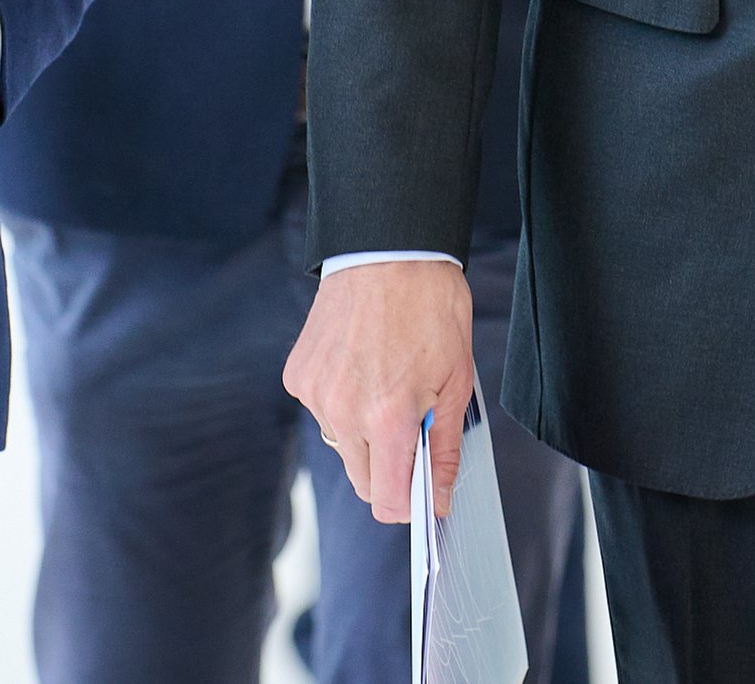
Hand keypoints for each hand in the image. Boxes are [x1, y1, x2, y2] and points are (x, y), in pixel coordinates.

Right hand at [284, 259, 475, 524]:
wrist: (388, 249)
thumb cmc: (429, 307)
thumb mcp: (456, 380)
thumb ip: (443, 448)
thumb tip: (438, 498)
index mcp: (387, 417)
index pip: (386, 501)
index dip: (409, 505)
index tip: (423, 493)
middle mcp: (342, 411)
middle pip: (363, 481)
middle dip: (390, 469)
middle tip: (414, 427)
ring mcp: (315, 394)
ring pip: (343, 446)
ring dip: (365, 435)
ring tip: (387, 385)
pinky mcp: (298, 376)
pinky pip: (323, 412)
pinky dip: (343, 404)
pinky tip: (363, 368)